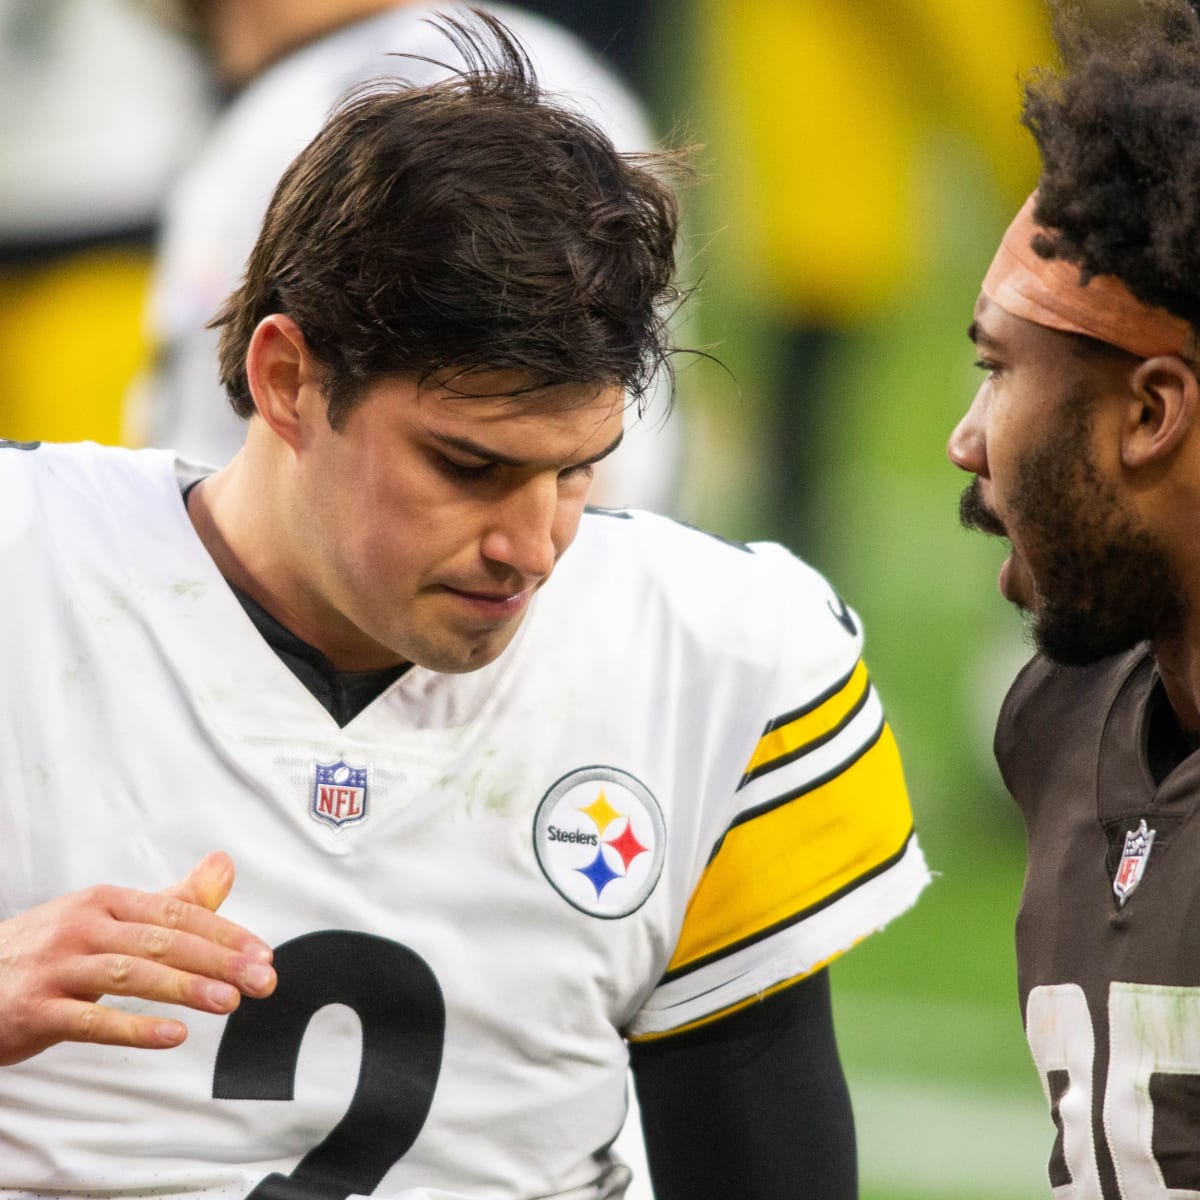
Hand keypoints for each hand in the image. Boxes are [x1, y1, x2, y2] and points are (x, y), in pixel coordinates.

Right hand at [0, 852, 275, 1064]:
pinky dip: (134, 1029)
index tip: (263, 954)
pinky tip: (172, 1035)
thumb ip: (172, 899)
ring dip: (185, 988)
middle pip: (162, 941)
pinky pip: (91, 1020)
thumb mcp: (110, 916)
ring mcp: (57, 967)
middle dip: (219, 961)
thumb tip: (224, 865)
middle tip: (262, 979)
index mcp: (106, 901)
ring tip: (230, 1002)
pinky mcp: (36, 1010)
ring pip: (131, 975)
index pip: (178, 912)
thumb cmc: (51, 949)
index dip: (225, 933)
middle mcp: (83, 927)